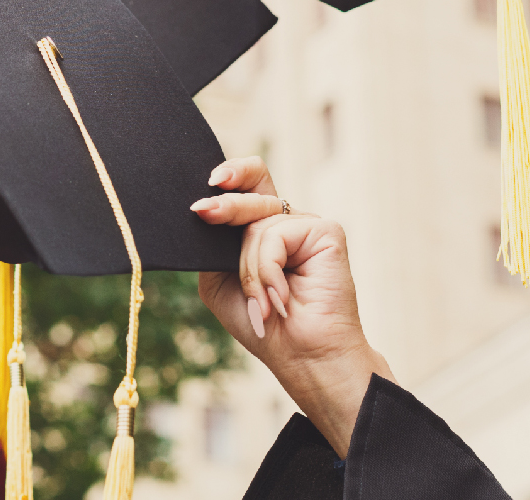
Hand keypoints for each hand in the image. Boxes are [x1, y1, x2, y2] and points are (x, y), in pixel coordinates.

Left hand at [193, 157, 391, 456]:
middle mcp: (286, 221)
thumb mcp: (220, 280)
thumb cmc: (262, 324)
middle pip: (253, 188)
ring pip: (257, 222)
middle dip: (225, 204)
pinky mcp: (326, 231)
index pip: (248, 184)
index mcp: (262, 229)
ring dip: (248, 269)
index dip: (231, 174)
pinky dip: (267, 269)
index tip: (210, 180)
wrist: (302, 356)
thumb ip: (213, 244)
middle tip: (203, 211)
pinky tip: (280, 298)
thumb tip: (204, 210)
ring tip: (261, 303)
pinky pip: (275, 233)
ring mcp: (306, 225)